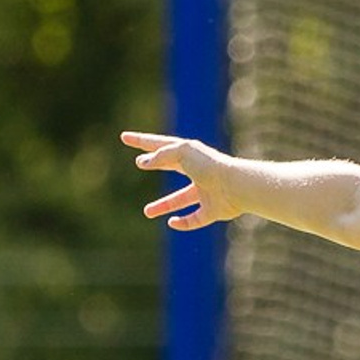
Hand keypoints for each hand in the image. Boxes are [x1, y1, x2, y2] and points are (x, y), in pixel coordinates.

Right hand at [123, 130, 244, 229]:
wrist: (235, 186)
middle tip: (136, 164)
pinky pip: (195, 219)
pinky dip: (184, 222)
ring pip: (180, 199)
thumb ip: (160, 156)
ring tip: (146, 212)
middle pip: (170, 167)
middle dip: (153, 165)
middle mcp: (197, 171)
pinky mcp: (213, 210)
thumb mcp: (180, 153)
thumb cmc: (209, 165)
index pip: (160, 145)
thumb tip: (142, 162)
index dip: (141, 141)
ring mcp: (205, 192)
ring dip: (164, 205)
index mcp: (189, 154)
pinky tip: (172, 222)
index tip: (124, 137)